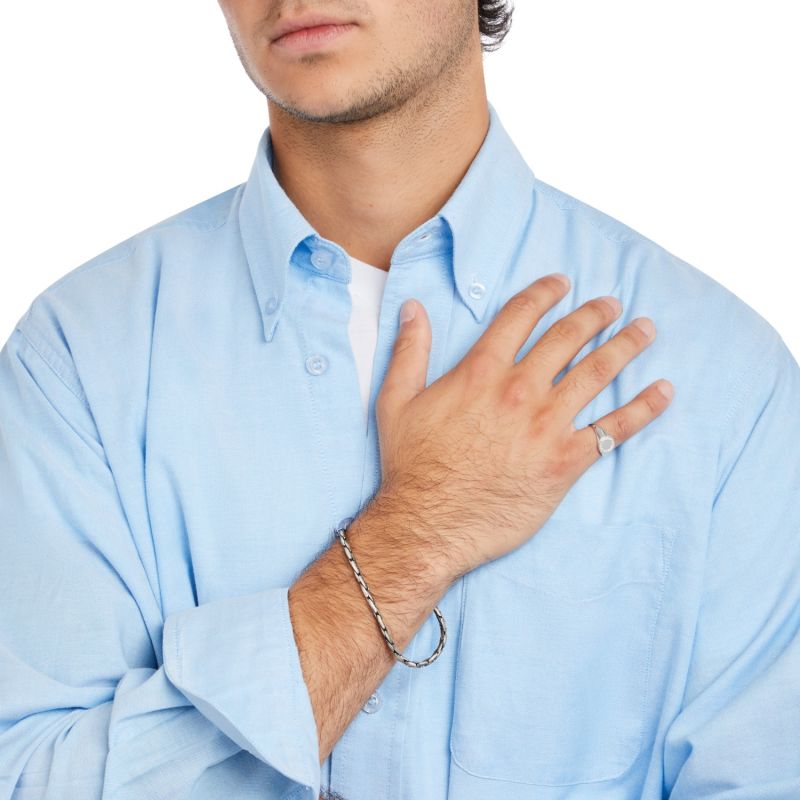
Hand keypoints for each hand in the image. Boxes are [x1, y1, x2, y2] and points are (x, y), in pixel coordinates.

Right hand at [374, 273, 672, 578]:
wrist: (429, 524)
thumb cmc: (411, 466)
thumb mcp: (396, 402)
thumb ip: (409, 352)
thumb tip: (413, 309)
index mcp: (481, 371)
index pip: (521, 316)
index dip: (545, 293)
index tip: (562, 283)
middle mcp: (520, 390)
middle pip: (567, 338)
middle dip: (595, 315)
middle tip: (612, 304)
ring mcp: (547, 425)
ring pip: (597, 373)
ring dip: (626, 346)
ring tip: (645, 330)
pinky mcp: (566, 461)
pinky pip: (614, 429)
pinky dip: (644, 408)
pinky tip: (664, 390)